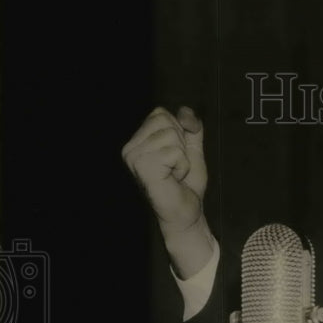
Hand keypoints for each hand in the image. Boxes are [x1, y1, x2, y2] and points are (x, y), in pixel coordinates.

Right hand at [122, 106, 212, 277]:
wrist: (186, 212)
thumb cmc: (185, 184)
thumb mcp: (191, 149)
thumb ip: (190, 128)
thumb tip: (185, 110)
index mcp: (137, 141)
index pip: (160, 113)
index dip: (179, 130)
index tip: (177, 154)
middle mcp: (130, 148)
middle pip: (165, 120)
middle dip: (180, 143)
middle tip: (175, 166)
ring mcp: (134, 157)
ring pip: (171, 134)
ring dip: (182, 156)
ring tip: (174, 173)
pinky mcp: (143, 166)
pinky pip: (174, 151)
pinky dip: (182, 165)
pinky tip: (173, 178)